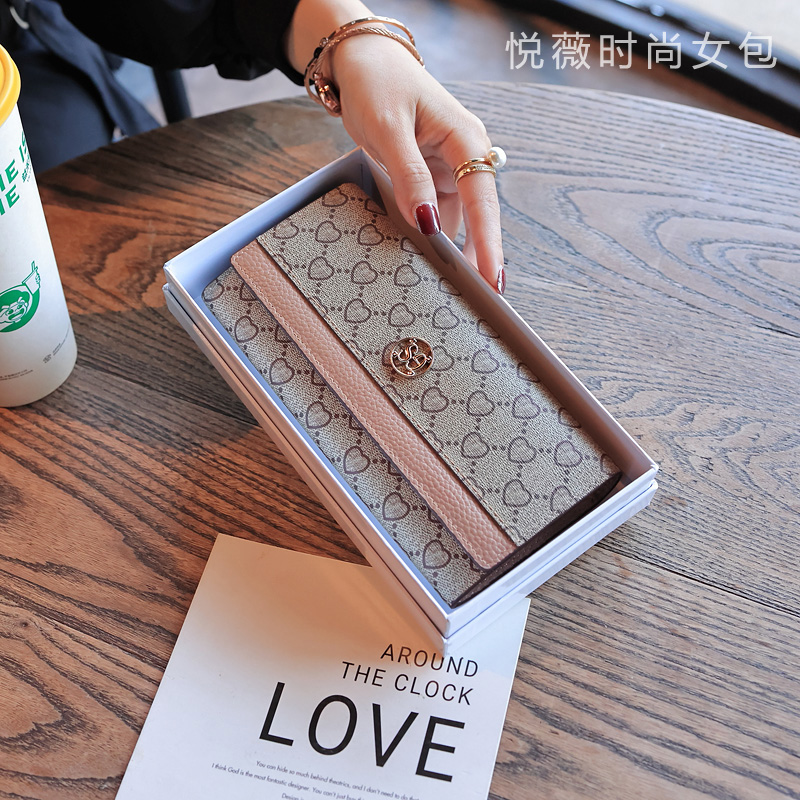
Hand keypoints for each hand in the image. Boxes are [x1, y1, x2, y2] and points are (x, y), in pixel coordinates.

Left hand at [331, 34, 505, 292]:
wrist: (362, 64)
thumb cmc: (378, 84)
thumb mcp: (388, 129)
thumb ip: (409, 176)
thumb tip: (428, 222)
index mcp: (465, 139)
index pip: (483, 199)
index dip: (488, 242)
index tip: (493, 278)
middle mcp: (464, 156)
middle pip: (478, 216)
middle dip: (479, 256)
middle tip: (481, 300)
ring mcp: (448, 169)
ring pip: (457, 219)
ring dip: (453, 250)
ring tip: (452, 290)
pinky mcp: (431, 177)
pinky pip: (436, 213)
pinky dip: (432, 236)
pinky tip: (428, 260)